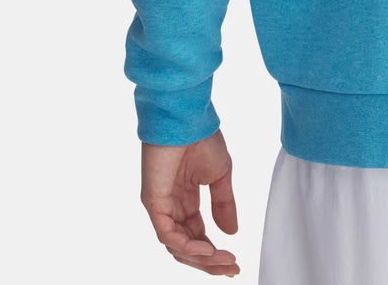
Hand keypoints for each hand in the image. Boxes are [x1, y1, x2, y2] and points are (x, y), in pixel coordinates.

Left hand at [140, 128, 240, 275]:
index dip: (214, 252)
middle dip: (210, 262)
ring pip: (177, 246)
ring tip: (223, 260)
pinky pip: (167, 234)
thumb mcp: (220, 175)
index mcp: (185, 200)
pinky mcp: (154, 203)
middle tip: (232, 268)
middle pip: (187, 247)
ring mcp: (161, 207)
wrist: (188, 119)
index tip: (234, 262)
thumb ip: (224, 204)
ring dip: (202, 258)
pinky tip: (207, 248)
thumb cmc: (202, 139)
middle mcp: (171, 208)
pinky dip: (187, 246)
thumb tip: (232, 232)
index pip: (197, 236)